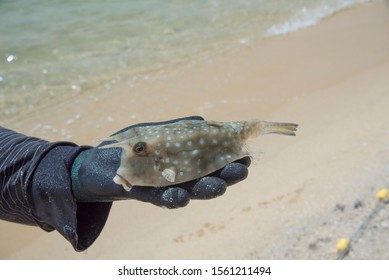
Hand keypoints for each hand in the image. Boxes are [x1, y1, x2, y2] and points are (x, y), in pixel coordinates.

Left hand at [71, 116, 249, 207]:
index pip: (214, 162)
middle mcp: (180, 177)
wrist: (102, 160)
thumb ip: (183, 128)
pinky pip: (161, 198)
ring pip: (189, 191)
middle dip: (225, 176)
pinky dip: (172, 198)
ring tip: (219, 186)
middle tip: (242, 171)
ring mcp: (164, 186)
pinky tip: (182, 196)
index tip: (246, 156)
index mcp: (187, 161)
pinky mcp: (145, 194)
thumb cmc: (136, 143)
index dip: (230, 161)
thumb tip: (205, 122)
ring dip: (204, 189)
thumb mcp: (162, 131)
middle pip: (207, 178)